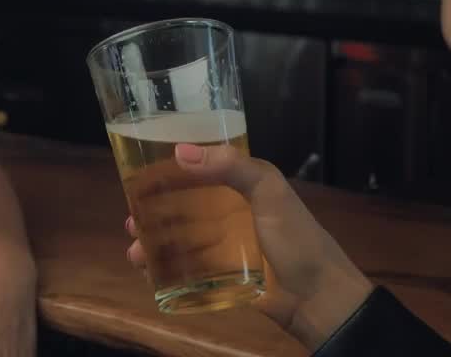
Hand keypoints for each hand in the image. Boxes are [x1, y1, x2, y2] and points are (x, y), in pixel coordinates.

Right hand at [124, 144, 372, 350]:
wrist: (319, 299)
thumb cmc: (297, 239)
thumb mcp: (269, 190)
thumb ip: (230, 166)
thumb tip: (179, 151)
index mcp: (241, 187)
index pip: (199, 170)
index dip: (169, 170)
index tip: (139, 170)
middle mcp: (228, 213)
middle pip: (180, 206)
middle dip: (152, 209)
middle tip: (130, 215)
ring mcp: (222, 247)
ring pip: (177, 238)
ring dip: (152, 240)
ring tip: (135, 248)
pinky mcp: (219, 277)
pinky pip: (184, 270)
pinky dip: (162, 268)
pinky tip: (146, 270)